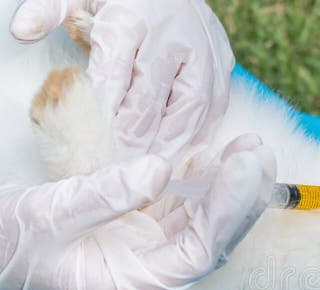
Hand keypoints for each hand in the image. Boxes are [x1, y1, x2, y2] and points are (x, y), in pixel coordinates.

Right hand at [0, 135, 274, 289]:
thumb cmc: (4, 243)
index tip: (244, 169)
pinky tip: (210, 155)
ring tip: (247, 147)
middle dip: (238, 197)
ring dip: (223, 185)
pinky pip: (176, 210)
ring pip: (198, 222)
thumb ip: (104, 195)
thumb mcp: (48, 214)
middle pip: (209, 240)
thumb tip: (160, 169)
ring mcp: (144, 255)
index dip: (226, 212)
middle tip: (259, 152)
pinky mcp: (136, 234)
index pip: (198, 254)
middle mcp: (147, 277)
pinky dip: (195, 183)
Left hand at [10, 0, 234, 158]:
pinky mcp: (224, 65)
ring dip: (172, 142)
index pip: (115, 70)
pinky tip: (180, 153)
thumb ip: (49, 10)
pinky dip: (198, 133)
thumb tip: (21, 31)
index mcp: (133, 15)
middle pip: (154, 95)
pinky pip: (216, 107)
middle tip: (120, 167)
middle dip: (136, 136)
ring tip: (152, 169)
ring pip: (193, 106)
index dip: (105, 110)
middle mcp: (173, 35)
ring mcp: (204, 51)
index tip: (94, 142)